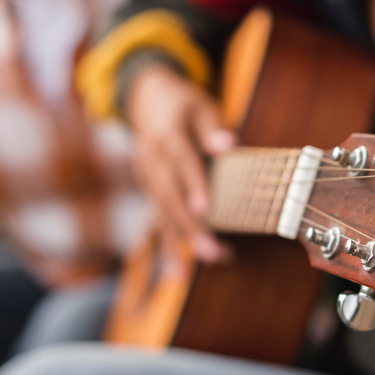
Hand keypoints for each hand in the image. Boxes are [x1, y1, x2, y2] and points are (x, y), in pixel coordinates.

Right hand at [127, 64, 235, 261]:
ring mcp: (146, 177)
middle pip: (168, 196)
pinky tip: (177, 272)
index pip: (182, 161)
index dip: (193, 185)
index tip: (204, 209)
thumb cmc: (183, 105)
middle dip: (188, 226)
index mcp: (166, 134)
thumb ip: (213, 128)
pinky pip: (157, 220)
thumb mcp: (201, 106)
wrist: (147, 101)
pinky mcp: (148, 190)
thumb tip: (228, 144)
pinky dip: (167, 246)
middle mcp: (151, 160)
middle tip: (211, 252)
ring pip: (160, 213)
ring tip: (199, 266)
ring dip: (179, 243)